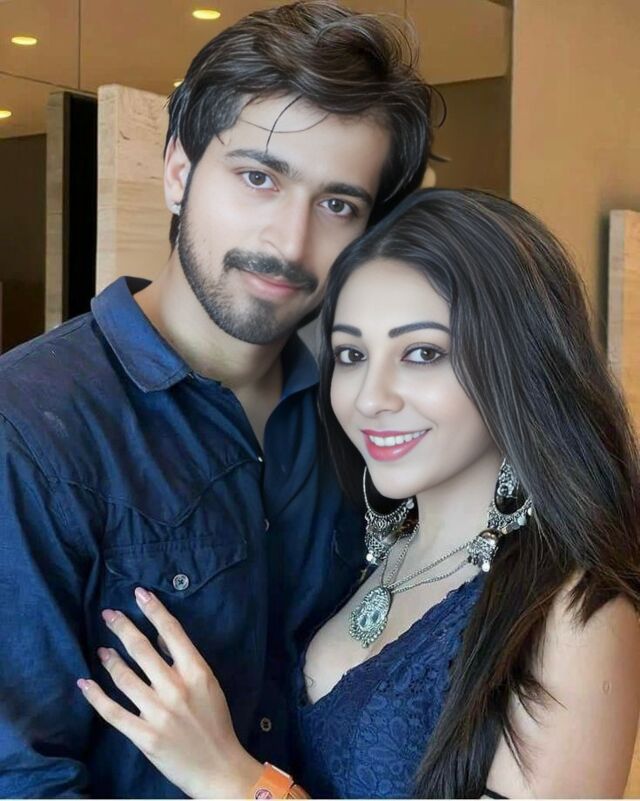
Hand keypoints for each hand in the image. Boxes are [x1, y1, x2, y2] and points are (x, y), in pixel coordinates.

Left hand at [77, 587, 261, 798]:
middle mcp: (176, 688)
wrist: (219, 767)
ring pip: (124, 677)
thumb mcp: (209, 685)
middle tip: (108, 614)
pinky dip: (95, 696)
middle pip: (142, 649)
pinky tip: (85, 683)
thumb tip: (161, 637)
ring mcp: (158, 713)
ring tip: (101, 649)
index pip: (171, 632)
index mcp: (197, 672)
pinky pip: (113, 712)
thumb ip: (185, 661)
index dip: (153, 610)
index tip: (139, 594)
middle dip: (122, 627)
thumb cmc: (216, 723)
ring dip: (109, 659)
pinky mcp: (144, 736)